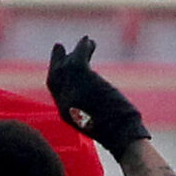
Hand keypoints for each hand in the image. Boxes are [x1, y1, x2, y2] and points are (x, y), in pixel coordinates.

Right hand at [46, 37, 149, 158]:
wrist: (120, 134)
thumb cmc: (117, 134)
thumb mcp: (97, 125)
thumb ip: (90, 113)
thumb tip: (99, 107)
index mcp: (66, 113)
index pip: (55, 90)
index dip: (57, 77)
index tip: (61, 65)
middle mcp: (64, 99)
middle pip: (54, 75)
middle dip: (55, 60)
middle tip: (58, 46)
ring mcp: (72, 88)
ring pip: (67, 64)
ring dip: (76, 51)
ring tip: (86, 41)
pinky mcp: (83, 76)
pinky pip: (79, 56)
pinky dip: (84, 47)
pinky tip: (90, 41)